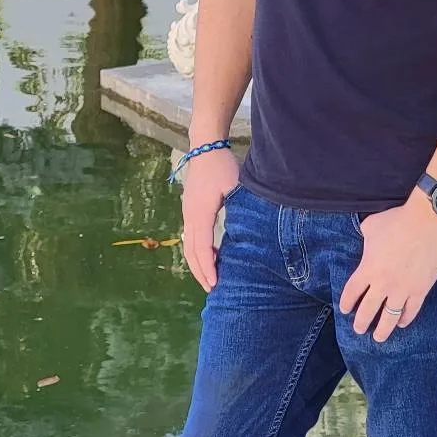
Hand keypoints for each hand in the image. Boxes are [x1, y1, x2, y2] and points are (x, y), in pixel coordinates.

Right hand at [181, 149, 239, 291]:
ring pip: (188, 245)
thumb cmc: (222, 166)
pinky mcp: (190, 210)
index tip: (215, 284)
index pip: (202, 248)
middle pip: (191, 251)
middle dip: (200, 272)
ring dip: (197, 263)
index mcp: (200, 214)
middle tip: (212, 289)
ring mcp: (187, 213)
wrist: (205, 147)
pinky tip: (211, 255)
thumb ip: (240, 209)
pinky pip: (191, 236)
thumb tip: (249, 232)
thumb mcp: (235, 187)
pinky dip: (197, 251)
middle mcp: (190, 216)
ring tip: (209, 277)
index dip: (208, 268)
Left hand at [339, 192, 436, 342]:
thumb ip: (365, 236)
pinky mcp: (420, 289)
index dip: (347, 303)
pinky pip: (411, 310)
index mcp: (368, 268)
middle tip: (359, 329)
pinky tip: (402, 323)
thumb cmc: (397, 221)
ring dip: (383, 329)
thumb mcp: (371, 226)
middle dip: (361, 323)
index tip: (345, 310)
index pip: (352, 292)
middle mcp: (383, 283)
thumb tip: (366, 237)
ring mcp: (402, 289)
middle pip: (368, 310)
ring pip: (389, 317)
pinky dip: (405, 318)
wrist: (427, 222)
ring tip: (378, 337)